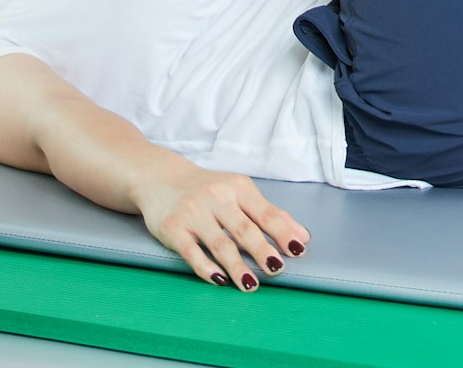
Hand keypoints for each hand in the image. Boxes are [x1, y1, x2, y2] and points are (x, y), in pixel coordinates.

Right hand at [136, 166, 309, 291]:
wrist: (161, 178)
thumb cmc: (209, 189)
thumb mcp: (239, 192)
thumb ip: (269, 213)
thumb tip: (302, 236)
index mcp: (238, 187)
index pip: (265, 213)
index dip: (282, 232)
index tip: (297, 250)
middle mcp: (217, 198)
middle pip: (244, 229)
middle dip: (262, 251)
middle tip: (277, 270)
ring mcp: (194, 213)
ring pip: (219, 244)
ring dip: (237, 266)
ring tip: (251, 284)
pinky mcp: (174, 229)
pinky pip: (192, 252)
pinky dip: (206, 268)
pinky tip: (220, 280)